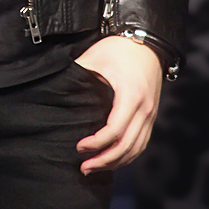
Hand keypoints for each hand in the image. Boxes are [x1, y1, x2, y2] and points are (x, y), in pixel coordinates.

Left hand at [74, 35, 161, 173]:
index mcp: (130, 95)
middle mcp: (145, 109)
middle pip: (126, 146)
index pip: (114, 131)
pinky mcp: (152, 116)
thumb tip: (56, 86)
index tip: (79, 147)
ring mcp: (151, 114)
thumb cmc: (120, 48)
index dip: (96, 143)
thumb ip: (78, 72)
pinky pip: (142, 143)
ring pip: (136, 149)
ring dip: (116, 162)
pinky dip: (128, 155)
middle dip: (104, 160)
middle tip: (84, 167)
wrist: (147, 41)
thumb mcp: (96, 56)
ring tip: (95, 167)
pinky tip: (112, 159)